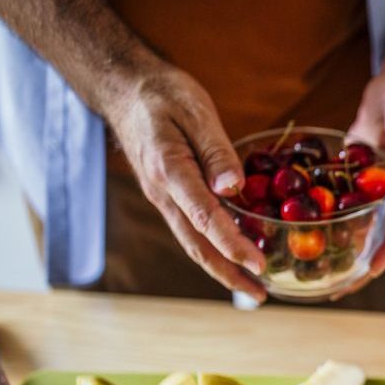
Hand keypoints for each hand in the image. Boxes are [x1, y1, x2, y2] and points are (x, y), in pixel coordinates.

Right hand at [105, 64, 266, 301]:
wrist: (123, 89)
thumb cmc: (162, 94)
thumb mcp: (195, 111)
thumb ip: (217, 151)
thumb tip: (234, 187)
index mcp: (170, 169)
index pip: (204, 217)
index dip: (232, 244)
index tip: (258, 264)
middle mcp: (163, 192)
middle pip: (196, 244)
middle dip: (229, 273)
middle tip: (260, 295)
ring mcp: (162, 197)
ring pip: (192, 242)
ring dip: (221, 267)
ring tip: (252, 286)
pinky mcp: (168, 195)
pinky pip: (190, 229)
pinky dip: (212, 248)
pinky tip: (233, 255)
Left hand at [333, 68, 384, 297]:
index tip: (373, 269)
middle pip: (379, 241)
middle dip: (361, 268)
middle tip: (336, 290)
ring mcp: (368, 194)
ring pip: (358, 232)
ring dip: (341, 256)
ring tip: (317, 280)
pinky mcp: (351, 187)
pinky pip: (339, 214)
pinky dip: (324, 229)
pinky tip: (300, 239)